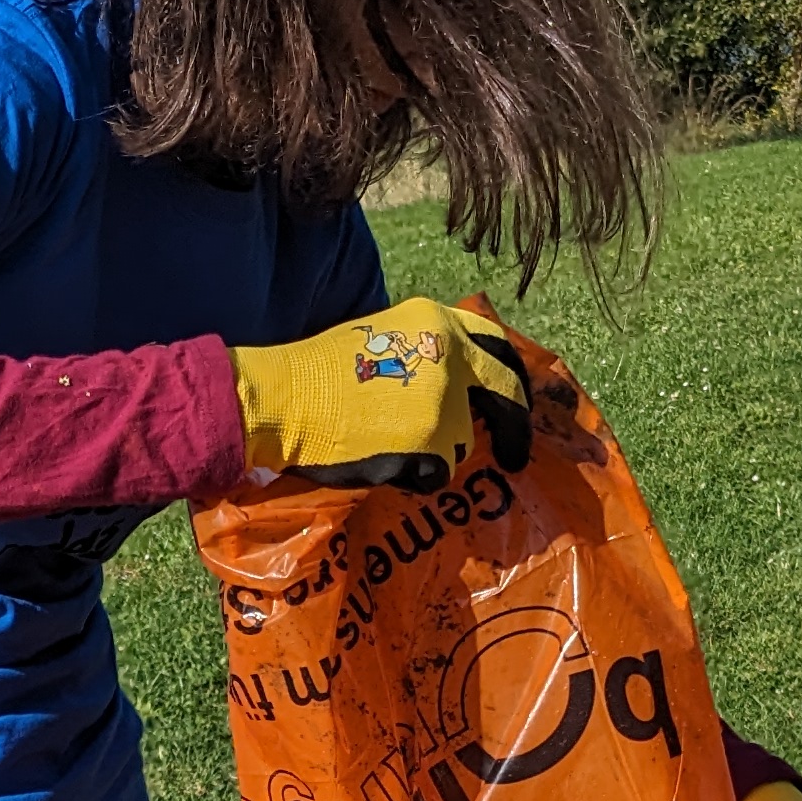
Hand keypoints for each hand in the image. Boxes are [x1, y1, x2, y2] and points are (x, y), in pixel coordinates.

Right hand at [230, 296, 531, 487]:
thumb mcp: (385, 339)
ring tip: (386, 443)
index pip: (498, 347)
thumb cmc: (320, 374)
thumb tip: (465, 388)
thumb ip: (429, 354)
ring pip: (461, 442)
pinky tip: (378, 460)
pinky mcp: (429, 446)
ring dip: (437, 452)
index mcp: (438, 324)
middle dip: (516, 430)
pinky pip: (434, 474)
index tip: (518, 402)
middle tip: (516, 455)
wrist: (283, 399)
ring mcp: (443, 404)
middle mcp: (450, 359)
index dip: (514, 379)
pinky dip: (412, 476)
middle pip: (504, 399)